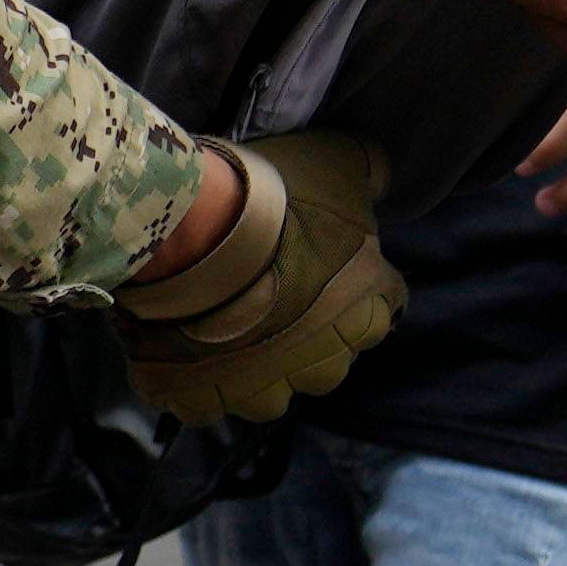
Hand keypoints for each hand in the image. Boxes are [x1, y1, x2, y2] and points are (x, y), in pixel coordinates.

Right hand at [123, 129, 396, 423]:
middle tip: (274, 298)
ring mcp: (260, 390)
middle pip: (327, 363)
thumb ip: (368, 174)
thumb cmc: (275, 199)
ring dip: (253, 371)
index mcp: (365, 313)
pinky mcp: (202, 398)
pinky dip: (195, 383)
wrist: (190, 232)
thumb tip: (379, 177)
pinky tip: (183, 350)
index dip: (356, 285)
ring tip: (225, 333)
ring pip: (267, 395)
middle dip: (307, 339)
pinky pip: (203, 403)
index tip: (331, 265)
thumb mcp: (339, 162)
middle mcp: (322, 364)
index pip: (383, 309)